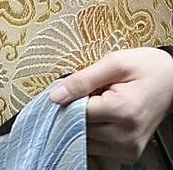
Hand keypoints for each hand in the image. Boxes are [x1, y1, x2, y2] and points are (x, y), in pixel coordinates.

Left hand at [49, 47, 172, 162]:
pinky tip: (102, 114)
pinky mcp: (128, 154)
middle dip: (75, 109)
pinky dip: (93, 131)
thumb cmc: (145, 67)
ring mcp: (128, 149)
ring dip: (83, 122)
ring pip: (86, 140)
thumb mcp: (114, 63)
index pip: (76, 113)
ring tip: (99, 101)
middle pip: (79, 128)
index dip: (68, 98)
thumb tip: (55, 95)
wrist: (171, 80)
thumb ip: (82, 79)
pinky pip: (97, 146)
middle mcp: (126, 137)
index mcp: (122, 111)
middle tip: (89, 91)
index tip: (69, 87)